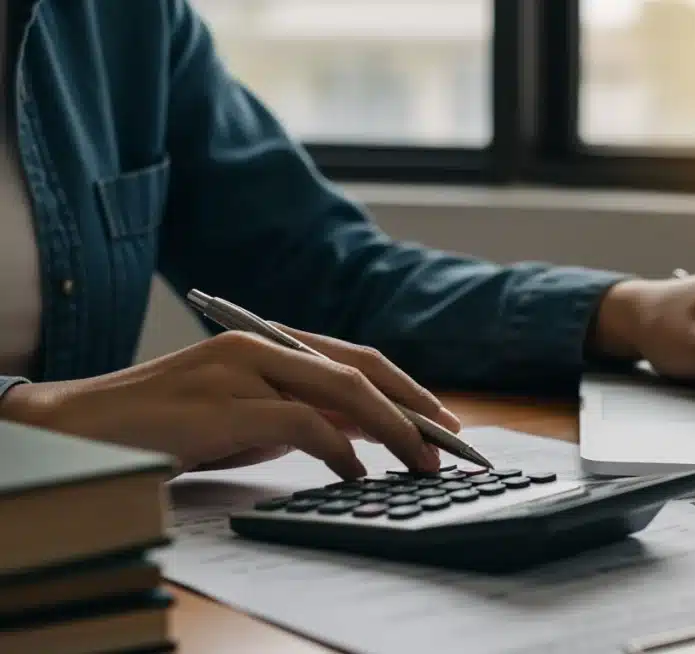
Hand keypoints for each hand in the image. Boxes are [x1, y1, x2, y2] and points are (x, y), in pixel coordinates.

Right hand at [0, 328, 460, 478]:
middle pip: (359, 369)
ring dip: (391, 430)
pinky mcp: (222, 404)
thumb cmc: (170, 425)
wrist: (83, 428)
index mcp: (269, 341)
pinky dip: (338, 448)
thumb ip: (303, 414)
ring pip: (341, 391)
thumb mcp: (249, 417)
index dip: (405, 386)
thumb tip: (366, 432)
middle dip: (413, 405)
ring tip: (420, 461)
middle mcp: (260, 344)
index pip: (354, 358)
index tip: (440, 419)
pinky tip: (356, 471)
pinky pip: (301, 423)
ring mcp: (241, 369)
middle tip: (450, 440)